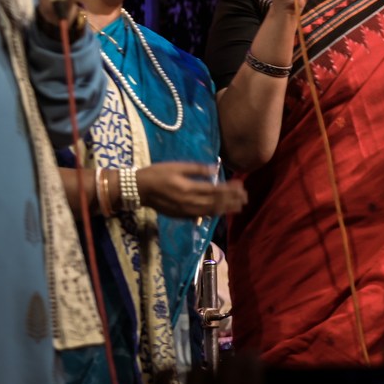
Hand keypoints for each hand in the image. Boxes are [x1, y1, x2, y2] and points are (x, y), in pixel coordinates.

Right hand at [133, 162, 247, 218]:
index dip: (230, 189)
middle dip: (232, 200)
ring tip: (239, 206)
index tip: (241, 186)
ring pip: (210, 211)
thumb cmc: (157, 174)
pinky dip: (213, 214)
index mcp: (188, 188)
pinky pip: (200, 216)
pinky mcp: (180, 215)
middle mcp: (188, 202)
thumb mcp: (177, 166)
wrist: (138, 189)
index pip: (215, 190)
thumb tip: (215, 169)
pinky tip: (220, 212)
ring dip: (226, 208)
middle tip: (246, 197)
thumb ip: (197, 169)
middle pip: (215, 202)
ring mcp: (184, 211)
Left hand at [147, 353, 262, 383]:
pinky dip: (167, 375)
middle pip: (227, 363)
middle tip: (228, 367)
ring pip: (198, 370)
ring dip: (203, 372)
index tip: (250, 359)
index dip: (251, 361)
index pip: (252, 369)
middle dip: (230, 362)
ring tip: (202, 378)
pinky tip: (170, 374)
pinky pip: (163, 382)